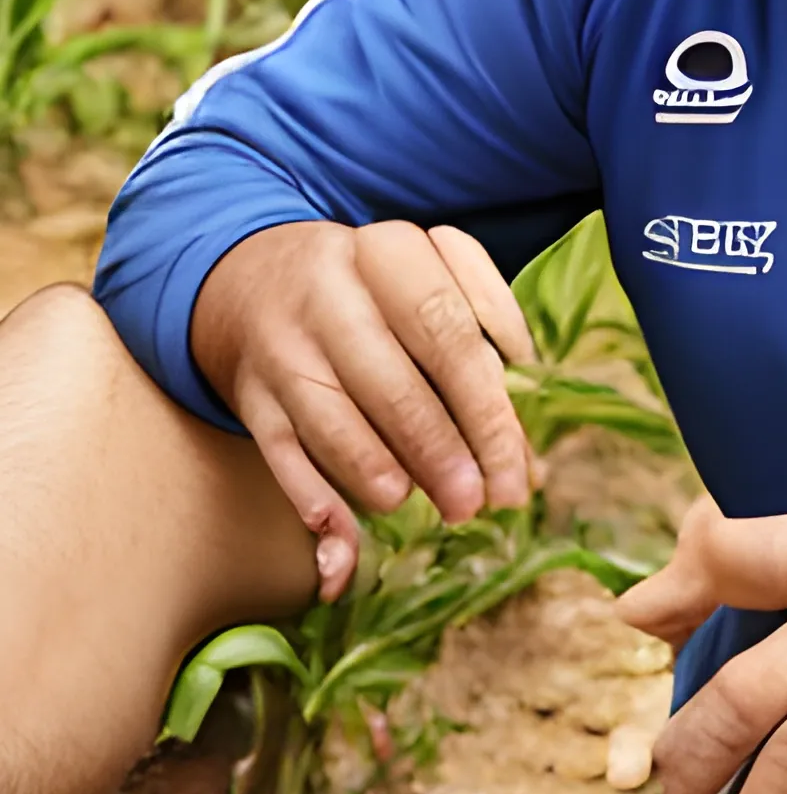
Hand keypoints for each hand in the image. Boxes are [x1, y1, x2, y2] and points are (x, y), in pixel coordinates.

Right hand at [192, 220, 538, 600]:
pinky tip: (345, 540)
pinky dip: (315, 499)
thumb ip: (481, 364)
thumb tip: (529, 464)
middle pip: (394, 380)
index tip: (520, 459)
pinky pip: (281, 454)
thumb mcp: (431, 292)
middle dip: (446, 450)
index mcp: (391, 252)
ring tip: (437, 509)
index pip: (448, 328)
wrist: (257, 277)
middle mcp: (328, 291)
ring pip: (333, 419)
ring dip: (386, 475)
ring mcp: (281, 344)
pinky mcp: (250, 393)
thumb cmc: (379, 296)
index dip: (487, 402)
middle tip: (485, 501)